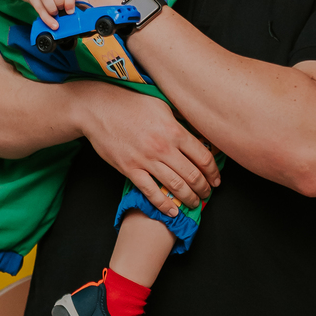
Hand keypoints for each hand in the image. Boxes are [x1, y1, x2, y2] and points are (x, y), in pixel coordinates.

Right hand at [76, 84, 220, 215]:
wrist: (99, 108)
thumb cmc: (131, 104)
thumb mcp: (162, 106)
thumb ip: (181, 121)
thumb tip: (200, 132)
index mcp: (174, 131)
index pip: (203, 157)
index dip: (213, 172)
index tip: (216, 179)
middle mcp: (163, 148)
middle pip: (192, 175)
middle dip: (204, 188)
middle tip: (208, 194)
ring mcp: (146, 160)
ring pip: (175, 186)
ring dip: (189, 198)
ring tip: (195, 203)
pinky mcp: (130, 169)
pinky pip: (151, 191)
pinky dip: (164, 205)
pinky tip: (172, 211)